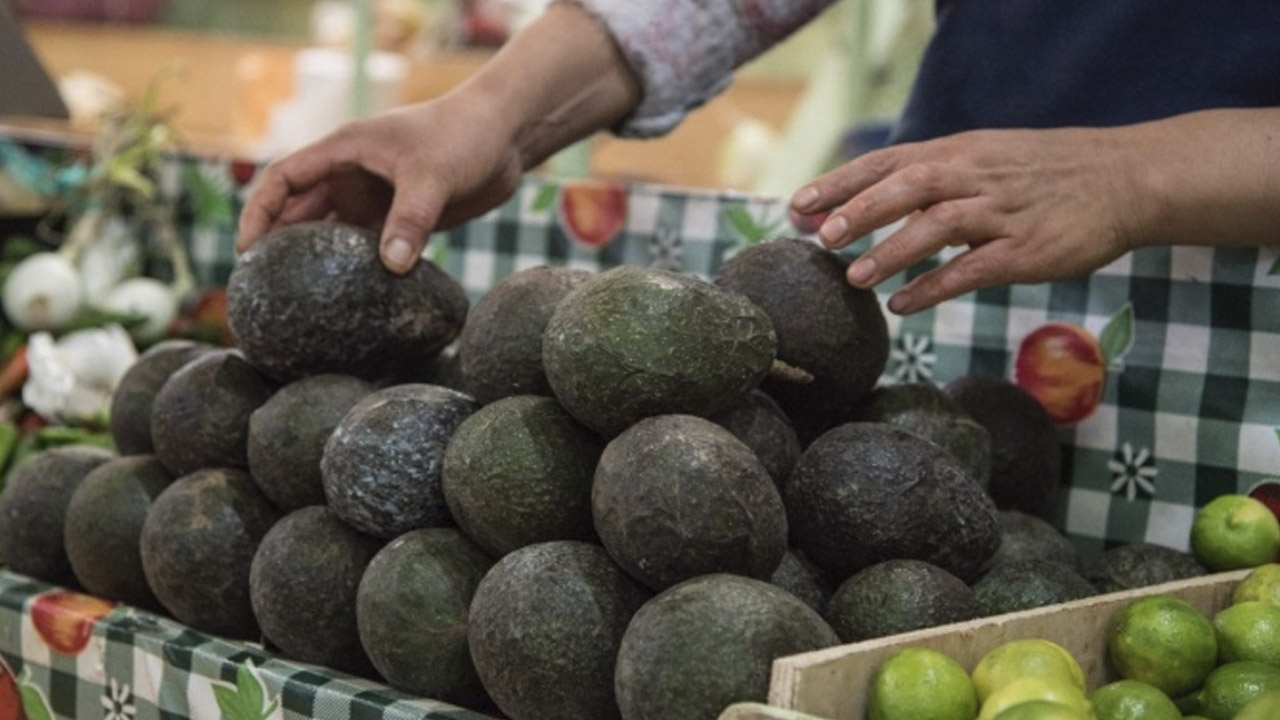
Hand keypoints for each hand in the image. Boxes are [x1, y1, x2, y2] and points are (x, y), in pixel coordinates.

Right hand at [236, 2, 640, 274]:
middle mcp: (352, 175)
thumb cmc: (464, 136)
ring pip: (333, 233)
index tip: (247, 251)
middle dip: (279, 246)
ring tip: (299, 301)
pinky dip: (358, 269)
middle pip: (301, 212)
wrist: (506, 135)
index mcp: (343, 151)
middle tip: (264, 290)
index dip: (259, 212)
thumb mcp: (433, 176)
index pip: (283, 180)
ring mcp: (375, 197)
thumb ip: (411, 220)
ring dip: (317, 261)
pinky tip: (351, 299)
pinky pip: (369, 247)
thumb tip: (392, 267)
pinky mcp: (401, 217)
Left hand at [789, 126, 1149, 313]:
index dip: (841, 183)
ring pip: (938, 226)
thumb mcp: (981, 157)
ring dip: (892, 251)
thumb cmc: (1038, 174)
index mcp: (957, 153)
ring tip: (854, 276)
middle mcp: (974, 177)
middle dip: (861, 211)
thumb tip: (865, 199)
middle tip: (822, 236)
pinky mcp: (1026, 250)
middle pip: (908, 186)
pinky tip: (903, 305)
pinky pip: (972, 269)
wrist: (1122, 178)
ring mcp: (1001, 213)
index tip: (798, 204)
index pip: (887, 162)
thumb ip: (928, 176)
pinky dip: (934, 286)